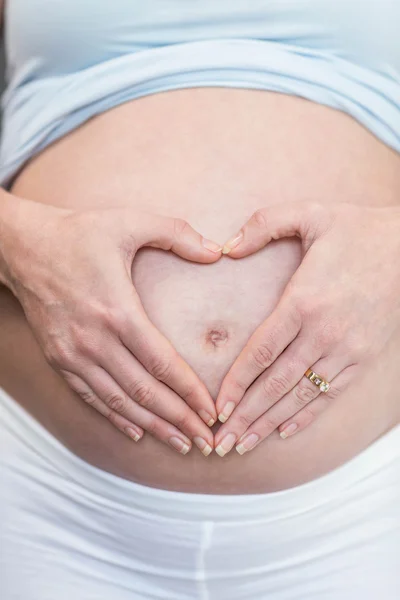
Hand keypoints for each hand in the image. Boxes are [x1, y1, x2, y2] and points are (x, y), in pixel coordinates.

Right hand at [5, 196, 221, 455]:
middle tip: (207, 442)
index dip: (190, 392)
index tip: (213, 412)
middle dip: (179, 420)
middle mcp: (94, 340)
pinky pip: (91, 397)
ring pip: (119, 401)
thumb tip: (218, 253)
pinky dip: (115, 417)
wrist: (23, 246)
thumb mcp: (130, 221)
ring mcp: (73, 353)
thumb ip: (177, 233)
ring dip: (152, 426)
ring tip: (181, 443)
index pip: (162, 363)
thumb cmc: (80, 233)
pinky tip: (136, 431)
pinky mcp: (59, 358)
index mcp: (117, 310)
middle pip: (144, 391)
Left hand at [214, 201, 399, 455]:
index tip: (215, 408)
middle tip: (219, 443)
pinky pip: (331, 395)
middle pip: (276, 384)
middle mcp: (324, 332)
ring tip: (244, 445)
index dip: (235, 385)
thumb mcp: (309, 213)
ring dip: (270, 423)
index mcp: (303, 300)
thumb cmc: (356, 229)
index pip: (260, 353)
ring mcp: (346, 349)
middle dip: (245, 416)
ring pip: (301, 396)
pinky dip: (307, 416)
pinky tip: (284, 431)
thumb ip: (263, 225)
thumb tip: (225, 248)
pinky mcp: (363, 357)